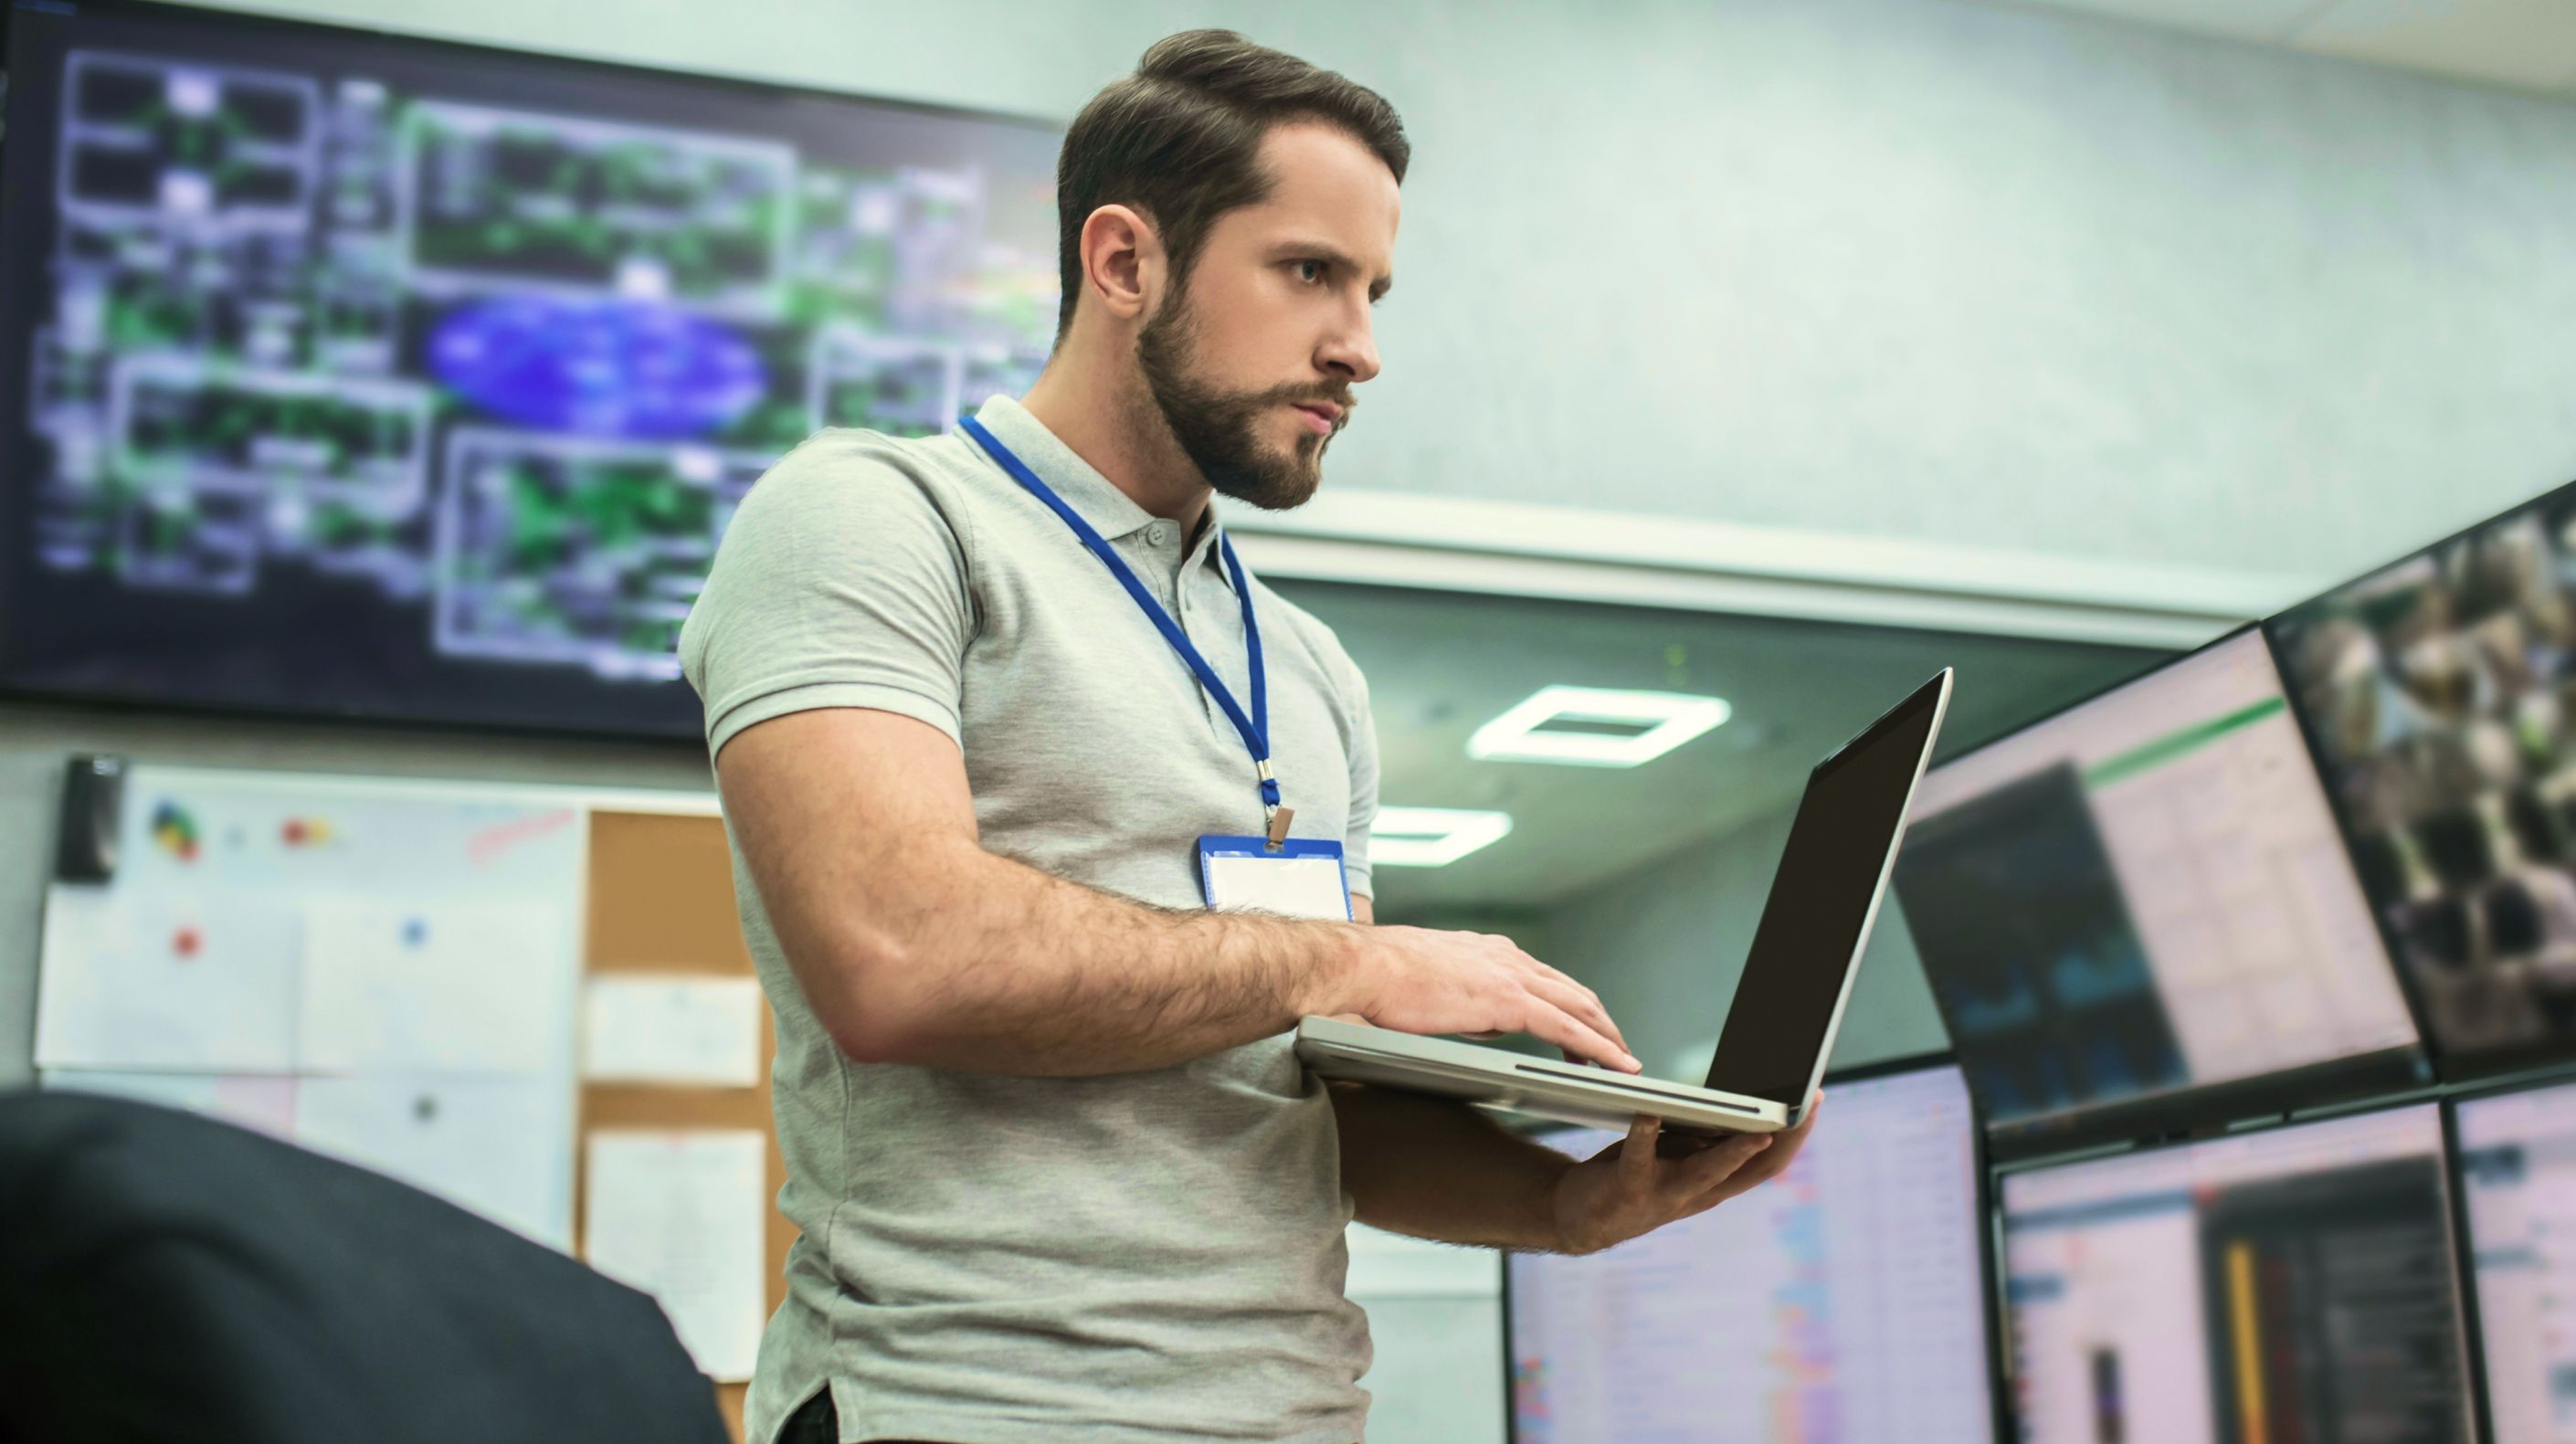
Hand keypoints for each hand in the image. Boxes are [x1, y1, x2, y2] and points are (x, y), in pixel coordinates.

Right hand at [1323, 926, 1638, 1071]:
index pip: (1545, 979)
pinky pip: (1568, 1027)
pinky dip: (1599, 1046)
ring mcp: (1511, 976)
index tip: (1585, 1027)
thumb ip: (1464, 998)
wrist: (1360, 968)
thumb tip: (1483, 1021)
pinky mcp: (1508, 1001)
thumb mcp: (1432, 984)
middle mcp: (1507, 957)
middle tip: (1617, 1050)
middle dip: (1600, 1022)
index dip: (1572, 1005)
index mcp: (1489, 952)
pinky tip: (1616, 1065)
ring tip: (1625, 1063)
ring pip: (1580, 1007)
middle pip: (1573, 991)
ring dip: (1608, 1036)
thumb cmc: (1378, 979)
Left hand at [1546, 1095, 1820, 1254]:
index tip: (1815, 1100)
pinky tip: (1650, 1110)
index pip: (1770, 1162)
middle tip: (1806, 1104)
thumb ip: (1709, 1137)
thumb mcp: (1681, 1156)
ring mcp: (1666, 1194)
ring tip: (1756, 1126)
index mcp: (1717, 1183)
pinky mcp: (1629, 1188)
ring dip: (1734, 1150)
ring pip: (1709, 1173)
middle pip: (1754, 1170)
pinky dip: (1646, 1131)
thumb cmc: (1638, 1174)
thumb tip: (1741, 1101)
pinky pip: (1639, 1156)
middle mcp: (1700, 1193)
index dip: (1796, 1135)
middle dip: (1785, 1137)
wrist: (1582, 1215)